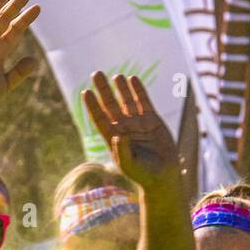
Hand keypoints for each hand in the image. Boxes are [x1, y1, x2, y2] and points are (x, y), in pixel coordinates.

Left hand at [82, 72, 181, 191]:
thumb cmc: (143, 174)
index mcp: (113, 138)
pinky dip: (138, 90)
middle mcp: (123, 128)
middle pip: (110, 105)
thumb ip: (122, 151)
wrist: (163, 175)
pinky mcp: (152, 120)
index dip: (93, 106)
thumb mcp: (129, 165)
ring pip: (126, 101)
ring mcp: (137, 123)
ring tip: (115, 75)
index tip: (86, 92)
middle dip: (103, 90)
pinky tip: (132, 79)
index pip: (100, 118)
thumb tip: (118, 135)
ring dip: (120, 88)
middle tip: (96, 74)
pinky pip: (143, 101)